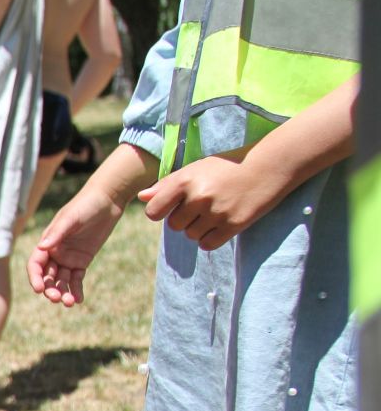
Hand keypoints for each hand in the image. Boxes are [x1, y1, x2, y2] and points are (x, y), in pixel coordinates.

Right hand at [28, 183, 123, 306]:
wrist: (107, 200)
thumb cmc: (86, 205)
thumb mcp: (71, 218)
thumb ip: (57, 233)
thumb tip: (42, 247)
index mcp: (48, 242)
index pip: (36, 264)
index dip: (35, 277)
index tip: (40, 289)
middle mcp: (55, 252)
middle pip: (48, 276)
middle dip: (50, 289)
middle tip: (57, 299)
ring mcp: (68, 258)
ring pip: (61, 281)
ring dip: (63, 292)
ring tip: (71, 302)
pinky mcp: (82, 261)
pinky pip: (76, 279)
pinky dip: (77, 290)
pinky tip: (79, 299)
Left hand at [138, 153, 283, 250]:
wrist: (270, 166)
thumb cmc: (227, 167)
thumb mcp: (196, 168)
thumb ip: (167, 184)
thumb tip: (142, 197)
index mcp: (185, 180)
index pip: (154, 212)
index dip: (160, 212)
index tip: (172, 208)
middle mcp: (199, 197)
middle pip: (174, 226)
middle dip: (184, 219)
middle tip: (202, 206)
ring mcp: (217, 212)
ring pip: (191, 235)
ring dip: (199, 228)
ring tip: (215, 211)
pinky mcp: (233, 225)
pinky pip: (207, 244)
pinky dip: (211, 239)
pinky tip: (221, 224)